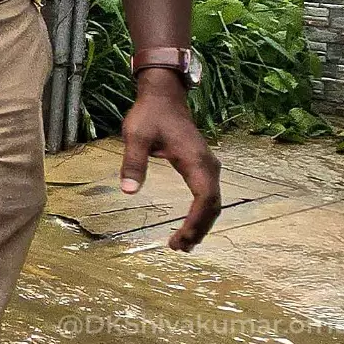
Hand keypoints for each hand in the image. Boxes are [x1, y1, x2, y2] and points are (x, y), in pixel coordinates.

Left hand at [120, 71, 219, 250]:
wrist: (164, 96)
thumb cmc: (150, 115)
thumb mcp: (136, 136)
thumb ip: (133, 163)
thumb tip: (129, 191)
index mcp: (195, 161)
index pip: (205, 199)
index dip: (196, 221)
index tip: (180, 238)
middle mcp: (208, 166)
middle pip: (213, 205)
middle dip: (199, 228)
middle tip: (179, 247)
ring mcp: (208, 166)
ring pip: (213, 202)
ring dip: (202, 223)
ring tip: (184, 243)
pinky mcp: (203, 167)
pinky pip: (208, 195)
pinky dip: (202, 213)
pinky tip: (190, 225)